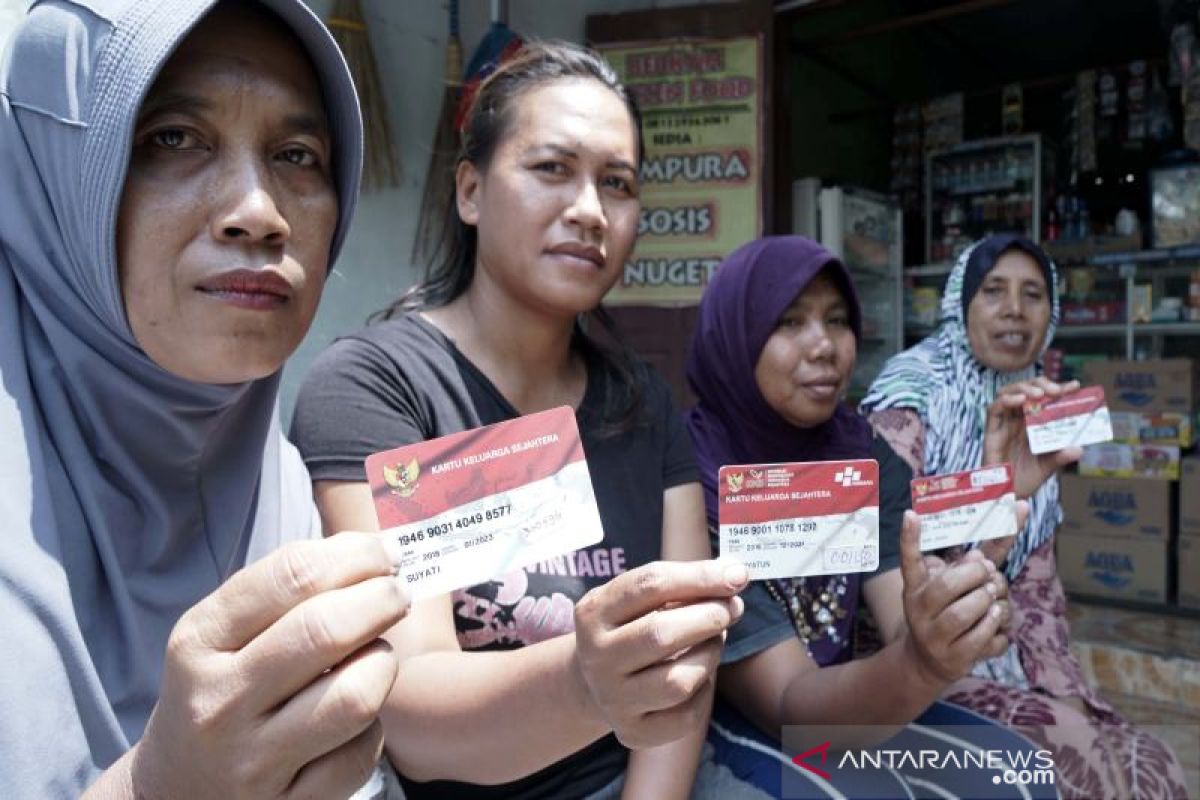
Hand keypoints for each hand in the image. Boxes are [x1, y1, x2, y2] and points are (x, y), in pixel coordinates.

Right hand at [130, 532, 409, 799]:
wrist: (174, 789)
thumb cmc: (220, 688)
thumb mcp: (221, 634)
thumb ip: (285, 591)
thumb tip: (373, 550)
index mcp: (200, 641)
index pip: (290, 577)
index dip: (354, 555)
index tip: (383, 553)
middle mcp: (219, 701)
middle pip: (325, 631)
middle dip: (381, 599)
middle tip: (398, 593)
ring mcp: (252, 760)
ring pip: (355, 697)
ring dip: (382, 664)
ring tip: (377, 655)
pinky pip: (360, 755)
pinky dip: (374, 727)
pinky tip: (358, 716)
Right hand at [572, 559, 747, 748]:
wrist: (593, 682)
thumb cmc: (630, 627)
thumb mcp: (641, 599)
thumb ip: (683, 584)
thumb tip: (734, 575)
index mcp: (594, 613)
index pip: (650, 585)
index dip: (700, 577)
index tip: (737, 575)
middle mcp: (596, 657)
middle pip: (661, 635)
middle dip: (709, 617)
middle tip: (732, 608)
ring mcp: (612, 698)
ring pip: (679, 681)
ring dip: (710, 655)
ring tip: (715, 640)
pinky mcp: (632, 732)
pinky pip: (687, 715)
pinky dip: (706, 691)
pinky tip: (701, 675)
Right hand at [899, 511, 1010, 685]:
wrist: (929, 660)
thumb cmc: (949, 610)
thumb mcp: (956, 583)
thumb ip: (979, 557)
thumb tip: (1003, 529)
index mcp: (916, 587)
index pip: (910, 560)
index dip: (909, 538)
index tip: (911, 514)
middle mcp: (919, 610)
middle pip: (946, 587)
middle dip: (975, 576)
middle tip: (989, 573)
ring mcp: (933, 636)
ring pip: (963, 616)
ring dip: (988, 604)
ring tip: (996, 600)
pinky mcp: (952, 659)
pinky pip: (980, 641)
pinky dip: (997, 629)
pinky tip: (999, 623)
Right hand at [984, 377, 1082, 498]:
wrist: (1004, 497)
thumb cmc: (1023, 481)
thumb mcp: (1046, 469)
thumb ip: (1059, 458)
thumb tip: (1079, 449)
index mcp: (1033, 425)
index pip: (1045, 400)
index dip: (1059, 389)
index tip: (1074, 386)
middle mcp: (1018, 421)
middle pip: (1026, 390)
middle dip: (1042, 385)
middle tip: (1056, 390)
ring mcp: (1004, 424)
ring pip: (1009, 393)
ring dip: (1024, 388)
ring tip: (1039, 394)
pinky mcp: (991, 432)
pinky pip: (994, 409)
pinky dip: (1006, 400)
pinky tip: (1020, 400)